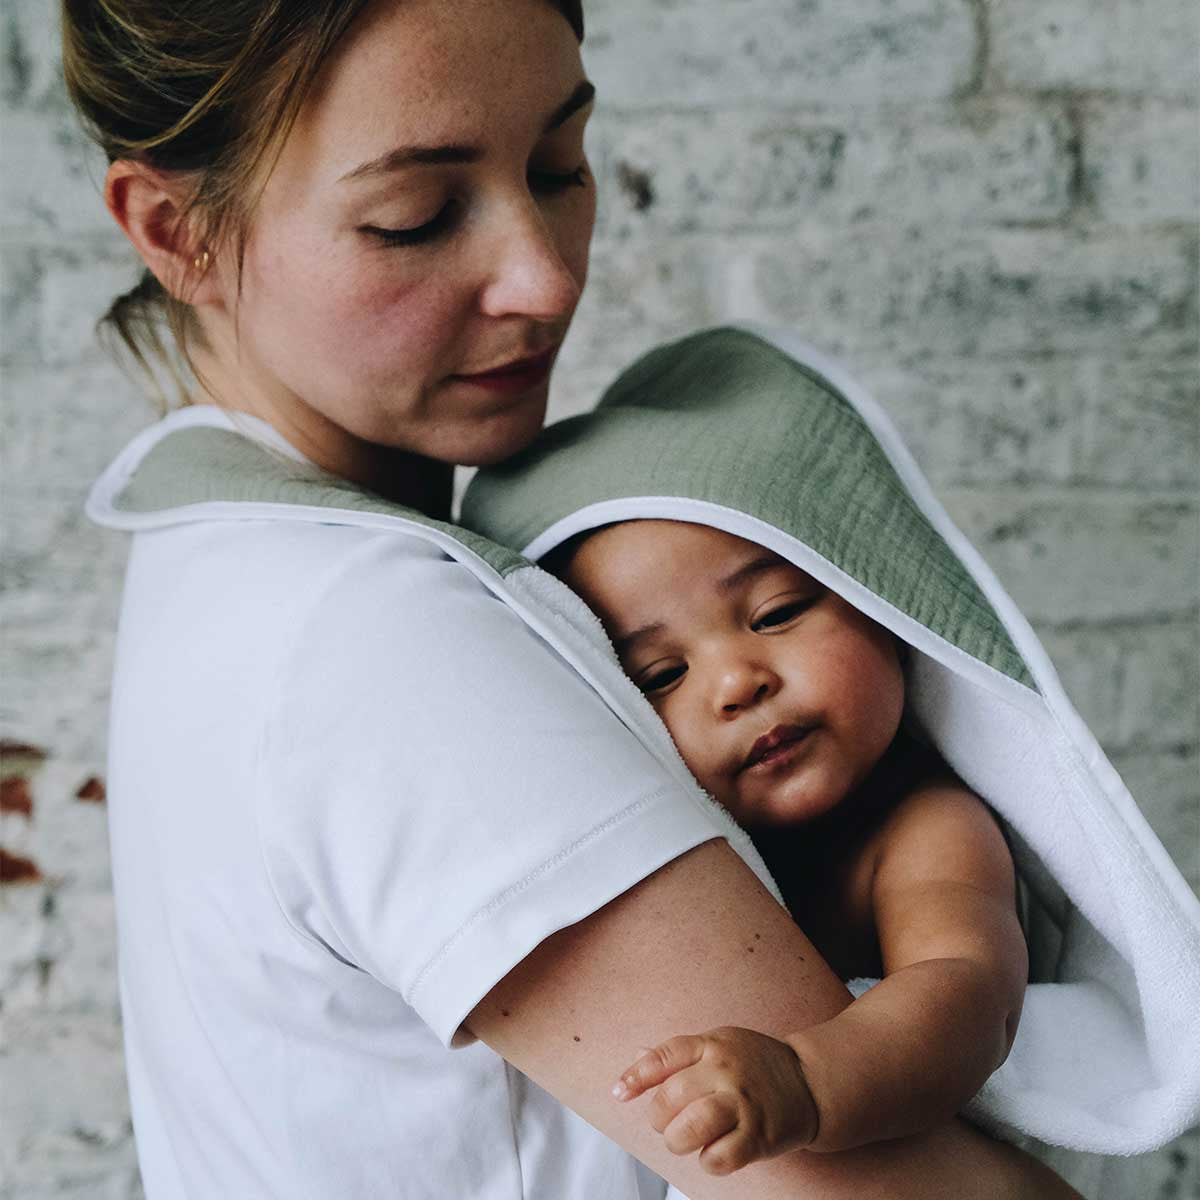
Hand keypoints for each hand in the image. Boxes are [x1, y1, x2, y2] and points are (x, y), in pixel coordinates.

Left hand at [611, 1026, 818, 1175]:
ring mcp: (743, 1103)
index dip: (636, 1076)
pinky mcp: (759, 1135)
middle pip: (671, 1097)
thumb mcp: (720, 1045)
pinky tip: (713, 1152)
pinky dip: (707, 1161)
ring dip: (677, 1140)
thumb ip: (680, 1055)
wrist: (811, 1082)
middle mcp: (725, 1070)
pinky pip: (718, 1158)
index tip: (618, 1094)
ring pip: (689, 1128)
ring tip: (684, 1139)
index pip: (664, 1056)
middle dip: (658, 1118)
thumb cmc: (756, 1065)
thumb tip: (637, 1056)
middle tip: (667, 1123)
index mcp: (712, 1044)